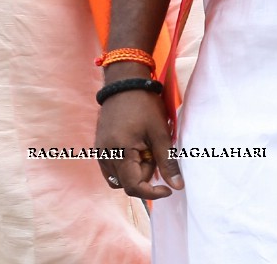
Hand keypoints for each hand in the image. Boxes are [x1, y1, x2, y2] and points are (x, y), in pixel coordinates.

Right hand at [95, 84, 182, 199]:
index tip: (168, 188)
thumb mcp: (160, 133)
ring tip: (145, 148)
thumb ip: (168, 162)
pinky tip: (136, 148)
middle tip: (154, 150)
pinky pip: (112, 168)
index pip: (134, 187)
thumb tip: (177, 187)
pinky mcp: (99, 148)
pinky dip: (126, 165)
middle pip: (127, 183)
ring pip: (119, 178)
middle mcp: (105, 156)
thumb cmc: (145, 105)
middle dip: (144, 174)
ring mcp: (100, 152)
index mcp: (120, 153)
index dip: (152, 193)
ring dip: (135, 171)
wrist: (125, 83)